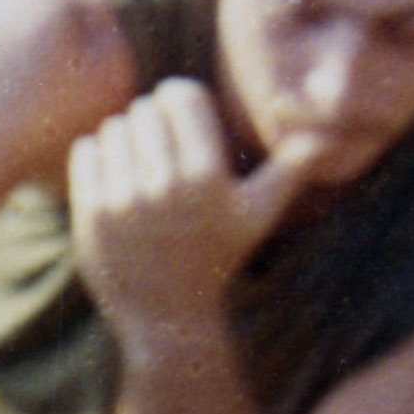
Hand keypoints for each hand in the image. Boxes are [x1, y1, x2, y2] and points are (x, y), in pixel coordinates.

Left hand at [68, 80, 333, 333]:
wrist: (167, 318)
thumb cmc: (218, 258)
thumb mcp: (260, 215)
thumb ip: (291, 169)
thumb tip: (328, 136)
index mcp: (207, 176)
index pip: (180, 95)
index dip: (178, 99)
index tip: (178, 116)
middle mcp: (166, 188)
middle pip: (145, 109)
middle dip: (151, 121)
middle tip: (158, 149)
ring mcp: (125, 203)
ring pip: (114, 127)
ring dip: (123, 139)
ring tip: (137, 166)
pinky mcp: (92, 217)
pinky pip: (86, 152)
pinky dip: (96, 158)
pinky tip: (113, 179)